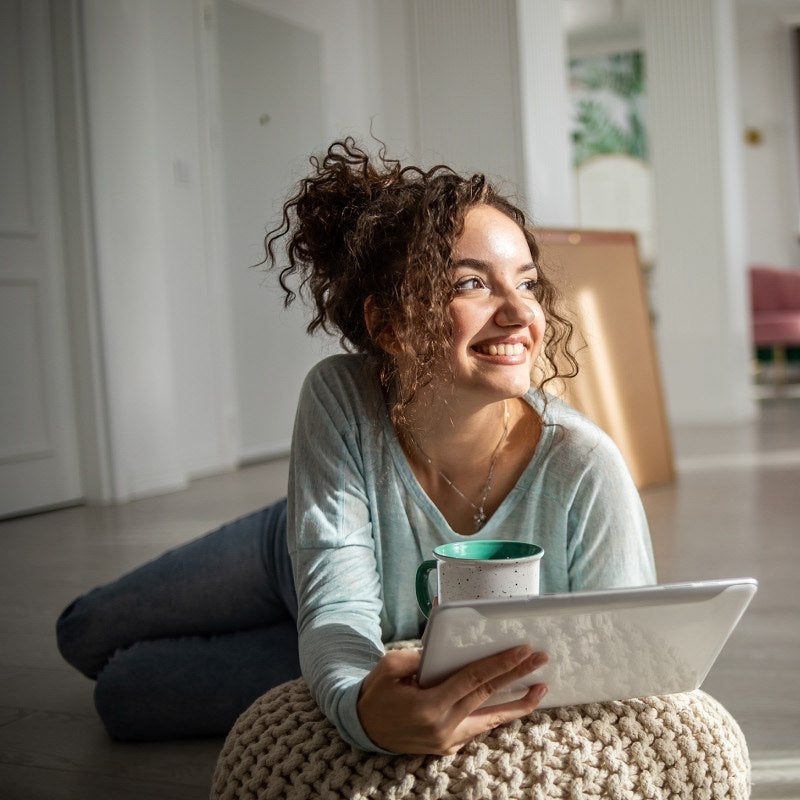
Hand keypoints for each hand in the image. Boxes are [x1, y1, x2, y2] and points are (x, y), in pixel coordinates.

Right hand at [356, 645, 547, 754]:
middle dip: (517, 676)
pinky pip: (478, 726)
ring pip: (491, 719)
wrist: (363, 729)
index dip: (500, 664)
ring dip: (517, 703)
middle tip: (540, 659)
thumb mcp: (390, 667)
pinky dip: (497, 714)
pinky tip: (513, 703)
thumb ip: (418, 656)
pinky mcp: (448, 746)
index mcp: (430, 707)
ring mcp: (448, 741)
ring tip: (540, 688)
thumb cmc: (376, 694)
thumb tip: (442, 645)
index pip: (474, 681)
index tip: (522, 650)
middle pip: (488, 696)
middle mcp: (444, 728)